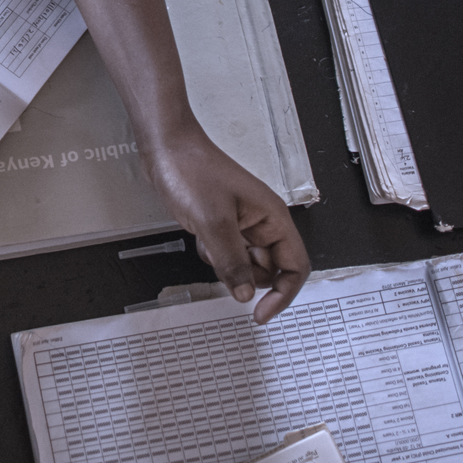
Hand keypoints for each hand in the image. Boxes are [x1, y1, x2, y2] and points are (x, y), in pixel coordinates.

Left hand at [145, 133, 309, 323]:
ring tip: (210, 242)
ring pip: (246, 264)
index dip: (283, 294)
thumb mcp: (213, 221)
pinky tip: (201, 237)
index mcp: (273, 218)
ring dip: (228, 265)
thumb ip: (232, 261)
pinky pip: (226, 255)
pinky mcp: (222, 225)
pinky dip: (213, 255)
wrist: (166, 149)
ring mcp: (242, 224)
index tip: (262, 313)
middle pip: (270, 269)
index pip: (295, 266)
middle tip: (224, 264)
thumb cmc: (193, 170)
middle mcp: (262, 223)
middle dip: (246, 275)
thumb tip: (246, 293)